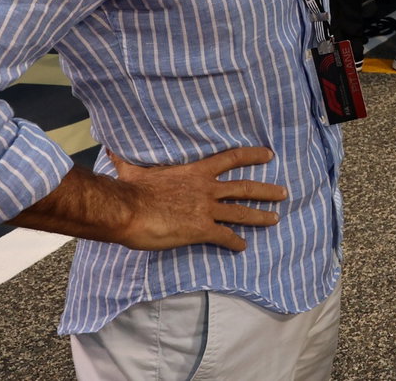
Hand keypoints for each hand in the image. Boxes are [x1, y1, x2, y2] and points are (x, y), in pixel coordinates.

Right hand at [110, 146, 285, 251]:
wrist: (128, 210)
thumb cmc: (131, 189)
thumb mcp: (132, 169)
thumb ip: (127, 159)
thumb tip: (110, 148)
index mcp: (196, 172)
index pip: (231, 158)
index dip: (252, 156)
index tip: (269, 154)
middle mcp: (207, 189)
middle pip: (244, 188)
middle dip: (266, 190)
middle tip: (284, 192)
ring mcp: (206, 210)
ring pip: (241, 212)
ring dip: (260, 216)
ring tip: (275, 218)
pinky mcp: (202, 230)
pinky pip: (225, 237)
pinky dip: (235, 242)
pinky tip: (242, 247)